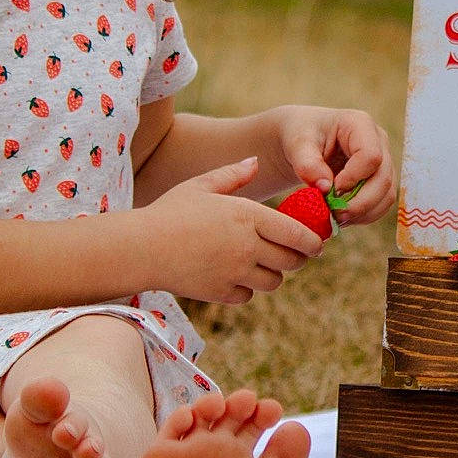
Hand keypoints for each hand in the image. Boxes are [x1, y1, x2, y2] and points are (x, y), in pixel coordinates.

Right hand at [139, 156, 323, 305]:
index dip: (313, 241)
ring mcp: (235, 272)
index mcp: (248, 216)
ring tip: (262, 264)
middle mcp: (247, 246)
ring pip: (274, 281)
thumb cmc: (170, 211)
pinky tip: (235, 275)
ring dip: (273, 274)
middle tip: (293, 254)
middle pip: (292, 261)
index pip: (297, 234)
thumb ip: (233, 175)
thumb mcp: (201, 185)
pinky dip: (246, 288)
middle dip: (297, 258)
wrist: (140, 247)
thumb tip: (255, 162)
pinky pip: (248, 295)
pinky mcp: (220, 293)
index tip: (316, 243)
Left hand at [274, 105, 396, 227]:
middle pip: (383, 178)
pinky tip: (343, 217)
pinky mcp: (380, 179)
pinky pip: (381, 204)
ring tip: (337, 218)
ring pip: (386, 195)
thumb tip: (325, 188)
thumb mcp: (297, 145)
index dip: (353, 178)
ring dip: (363, 213)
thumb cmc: (301, 135)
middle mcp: (378, 141)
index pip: (370, 156)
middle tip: (335, 215)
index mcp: (360, 124)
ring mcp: (383, 161)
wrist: (303, 141)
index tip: (330, 190)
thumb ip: (307, 164)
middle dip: (360, 203)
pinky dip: (364, 216)